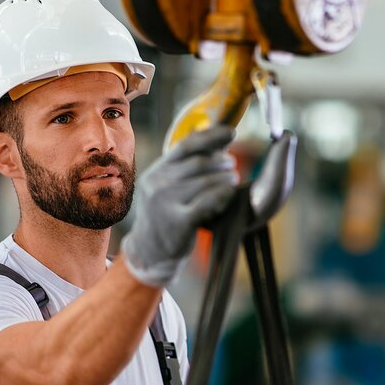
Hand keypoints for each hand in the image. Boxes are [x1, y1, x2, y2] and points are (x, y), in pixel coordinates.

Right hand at [121, 128, 238, 286]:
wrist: (150, 252)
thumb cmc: (166, 215)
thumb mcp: (167, 187)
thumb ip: (184, 167)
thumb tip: (212, 139)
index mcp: (156, 171)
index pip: (186, 145)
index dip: (211, 136)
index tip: (231, 132)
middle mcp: (158, 184)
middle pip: (198, 163)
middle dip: (221, 161)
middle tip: (233, 165)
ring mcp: (166, 203)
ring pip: (205, 182)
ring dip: (225, 178)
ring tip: (234, 179)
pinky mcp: (178, 221)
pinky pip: (207, 202)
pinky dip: (223, 195)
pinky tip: (230, 194)